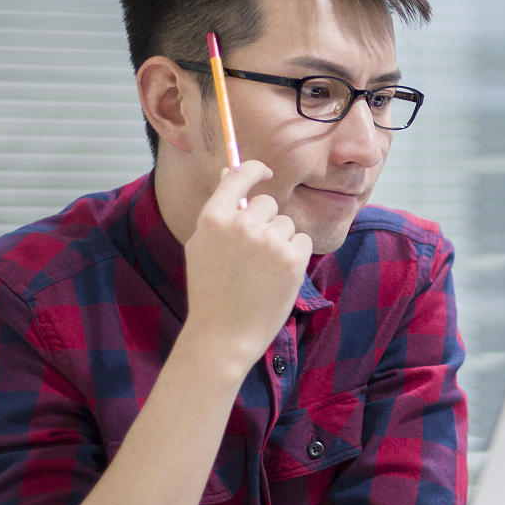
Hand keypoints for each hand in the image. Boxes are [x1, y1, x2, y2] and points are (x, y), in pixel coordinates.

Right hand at [180, 162, 314, 370]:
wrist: (223, 335)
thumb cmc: (210, 291)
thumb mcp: (202, 246)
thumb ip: (218, 210)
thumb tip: (229, 172)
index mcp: (213, 218)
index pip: (240, 175)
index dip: (255, 170)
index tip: (265, 172)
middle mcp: (241, 224)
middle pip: (268, 203)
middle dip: (265, 222)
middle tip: (253, 254)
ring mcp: (268, 241)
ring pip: (286, 224)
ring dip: (279, 242)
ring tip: (261, 272)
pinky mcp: (292, 258)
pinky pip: (302, 241)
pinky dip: (294, 257)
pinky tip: (276, 278)